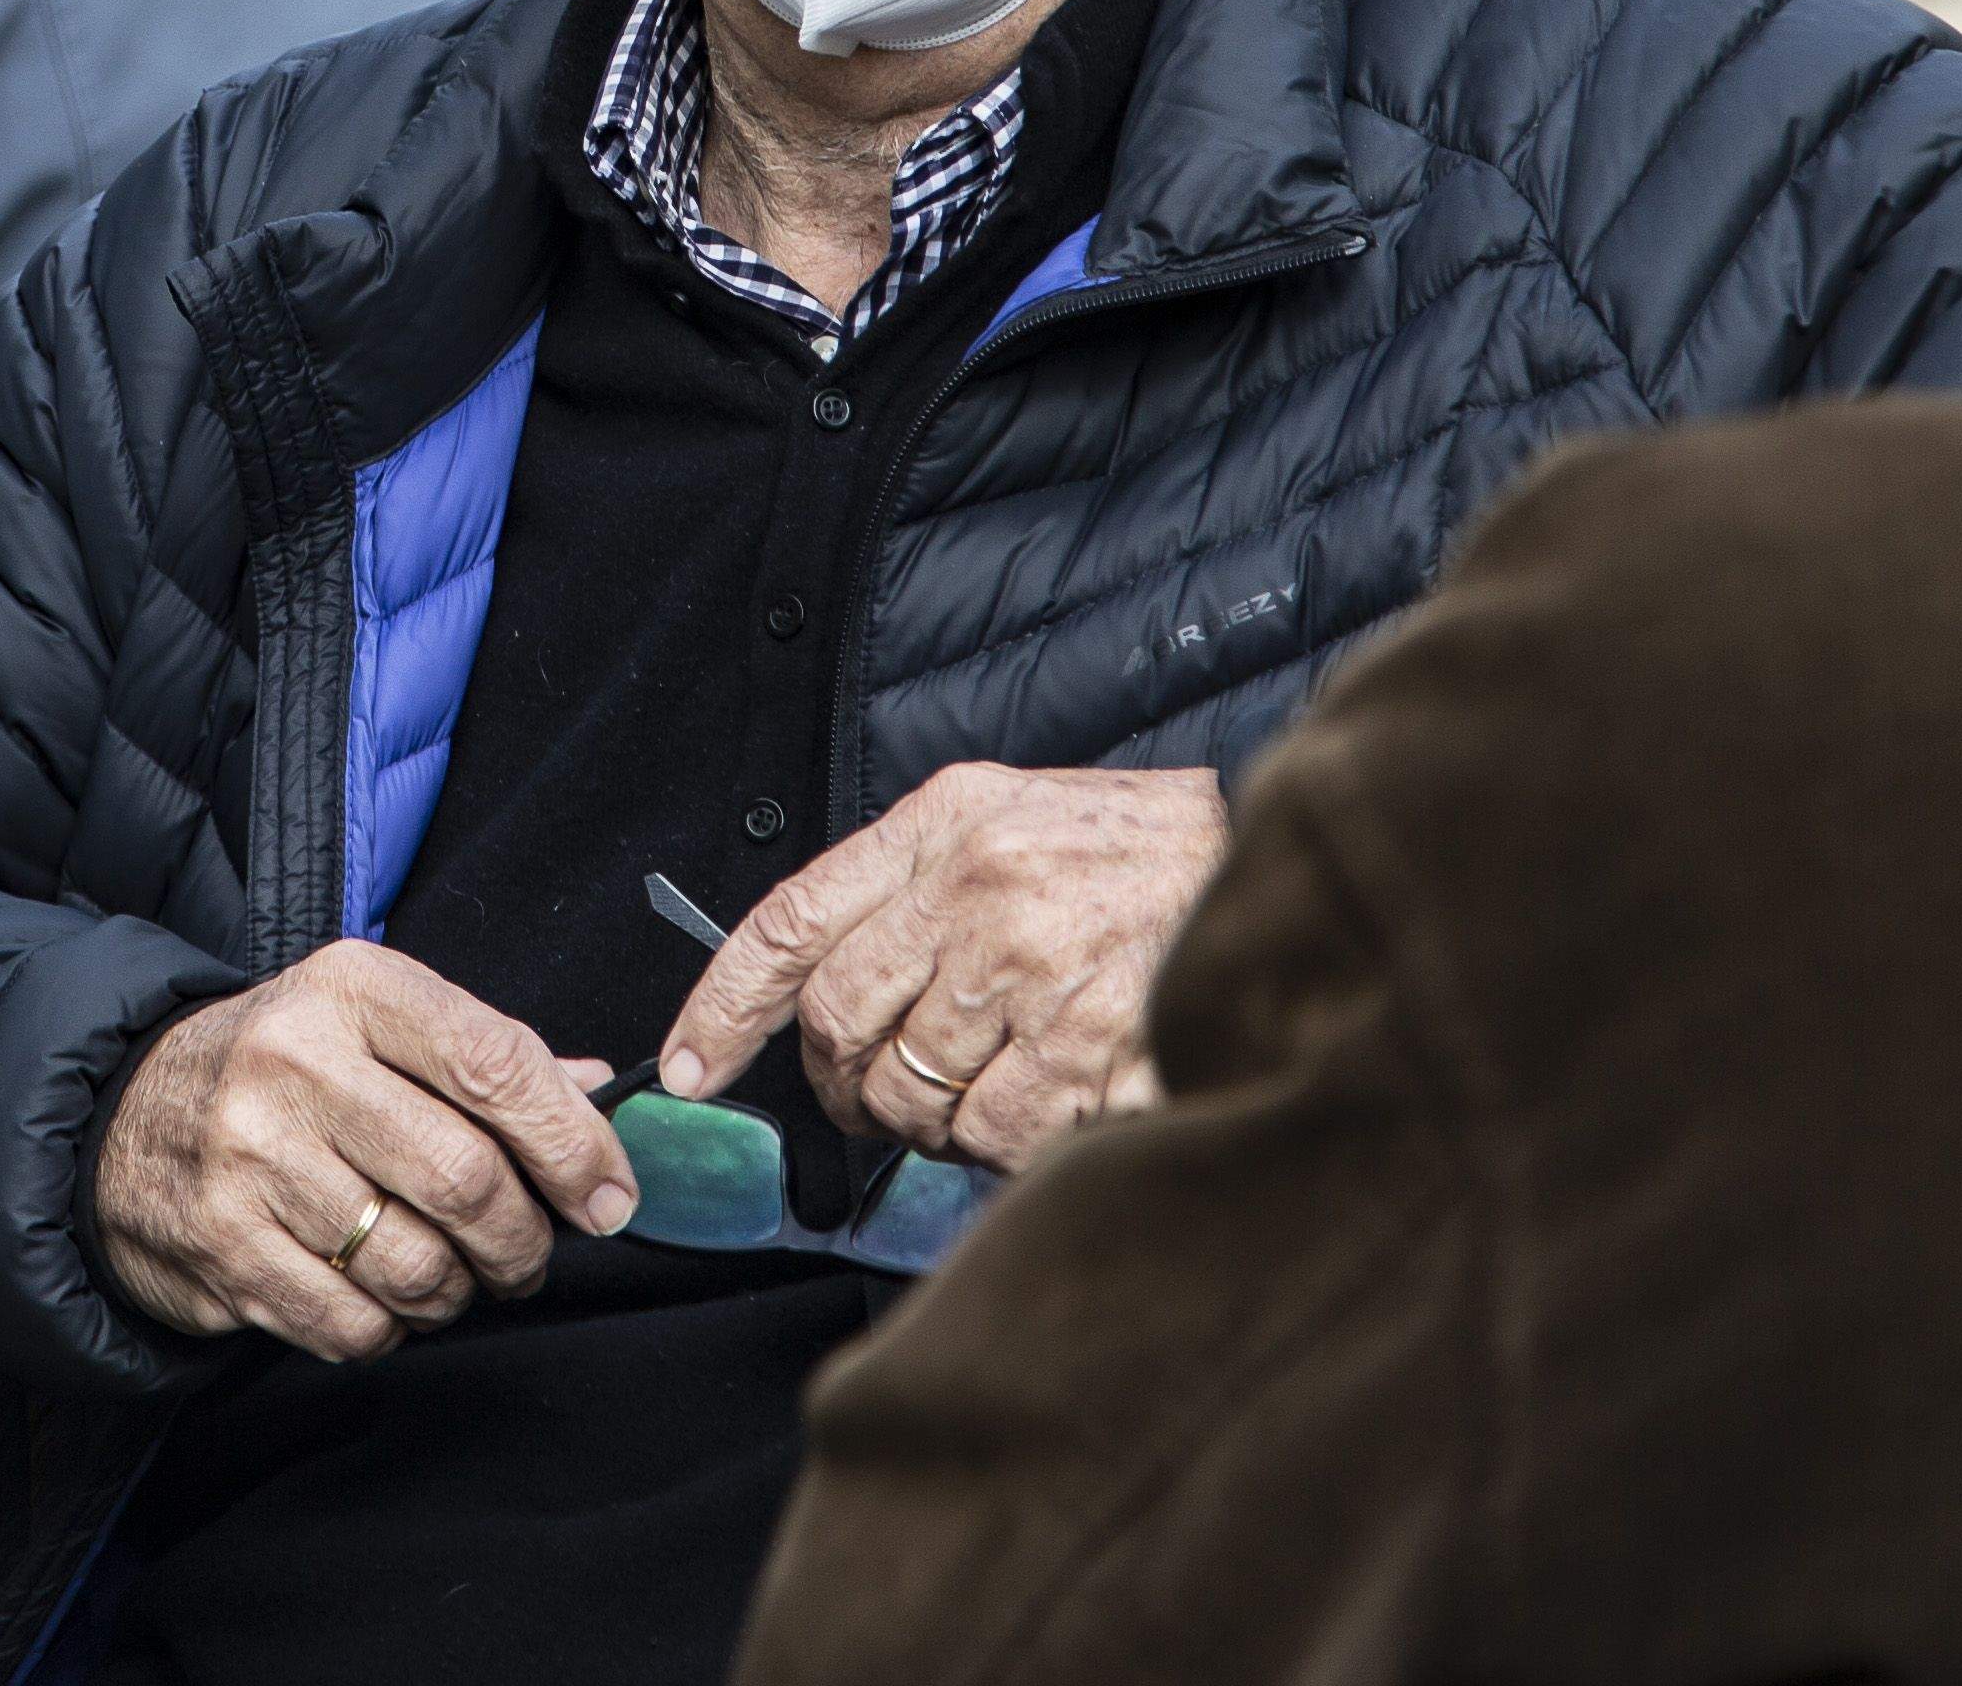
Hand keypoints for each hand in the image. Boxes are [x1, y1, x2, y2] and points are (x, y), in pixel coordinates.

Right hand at [92, 941, 636, 1361]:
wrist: (125, 1112)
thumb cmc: (284, 1066)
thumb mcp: (374, 1021)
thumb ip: (486, 1058)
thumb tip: (601, 1093)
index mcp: (353, 989)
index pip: (496, 1066)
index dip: (574, 1145)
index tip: (609, 1197)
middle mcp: (296, 1064)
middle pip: (464, 1179)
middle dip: (524, 1241)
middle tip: (531, 1258)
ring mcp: (251, 1160)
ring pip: (416, 1265)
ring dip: (460, 1292)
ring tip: (455, 1277)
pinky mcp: (223, 1248)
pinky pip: (355, 1324)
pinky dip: (394, 1329)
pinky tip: (385, 1298)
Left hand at [656, 765, 1227, 1168]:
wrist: (1273, 868)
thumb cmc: (1129, 853)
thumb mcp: (1005, 816)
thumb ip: (908, 886)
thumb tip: (812, 998)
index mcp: (946, 823)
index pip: (793, 919)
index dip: (724, 1002)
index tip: (688, 1068)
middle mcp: (980, 892)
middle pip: (843, 1029)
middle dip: (844, 1083)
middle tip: (880, 1093)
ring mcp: (1037, 974)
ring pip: (913, 1099)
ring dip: (934, 1119)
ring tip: (992, 1079)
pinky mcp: (1092, 1050)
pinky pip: (995, 1140)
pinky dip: (1005, 1145)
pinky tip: (1048, 1099)